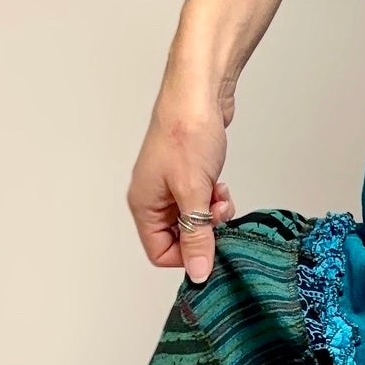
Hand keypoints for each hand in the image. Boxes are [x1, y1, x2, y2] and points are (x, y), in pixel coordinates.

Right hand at [128, 78, 234, 283]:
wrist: (198, 91)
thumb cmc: (187, 132)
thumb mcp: (194, 192)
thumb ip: (197, 235)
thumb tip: (199, 272)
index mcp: (144, 204)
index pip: (160, 252)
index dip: (188, 255)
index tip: (211, 245)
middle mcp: (153, 197)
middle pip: (179, 237)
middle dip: (204, 231)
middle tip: (218, 215)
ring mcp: (170, 184)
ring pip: (194, 219)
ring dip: (212, 214)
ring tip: (220, 195)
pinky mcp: (188, 174)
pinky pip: (201, 201)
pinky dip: (214, 199)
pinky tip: (220, 184)